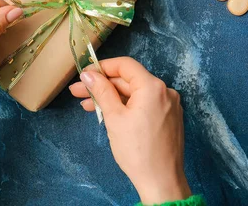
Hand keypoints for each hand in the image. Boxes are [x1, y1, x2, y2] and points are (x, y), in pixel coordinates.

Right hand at [69, 57, 190, 203]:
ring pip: (134, 94)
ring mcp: (168, 105)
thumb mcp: (114, 118)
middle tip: (78, 91)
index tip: (84, 74)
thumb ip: (102, 91)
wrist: (161, 182)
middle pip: (128, 80)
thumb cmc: (137, 151)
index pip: (125, 65)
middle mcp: (164, 92)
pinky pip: (143, 105)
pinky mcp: (168, 117)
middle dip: (102, 85)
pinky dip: (126, 106)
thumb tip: (89, 74)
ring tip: (88, 105)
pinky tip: (108, 113)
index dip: (102, 67)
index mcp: (153, 87)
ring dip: (111, 97)